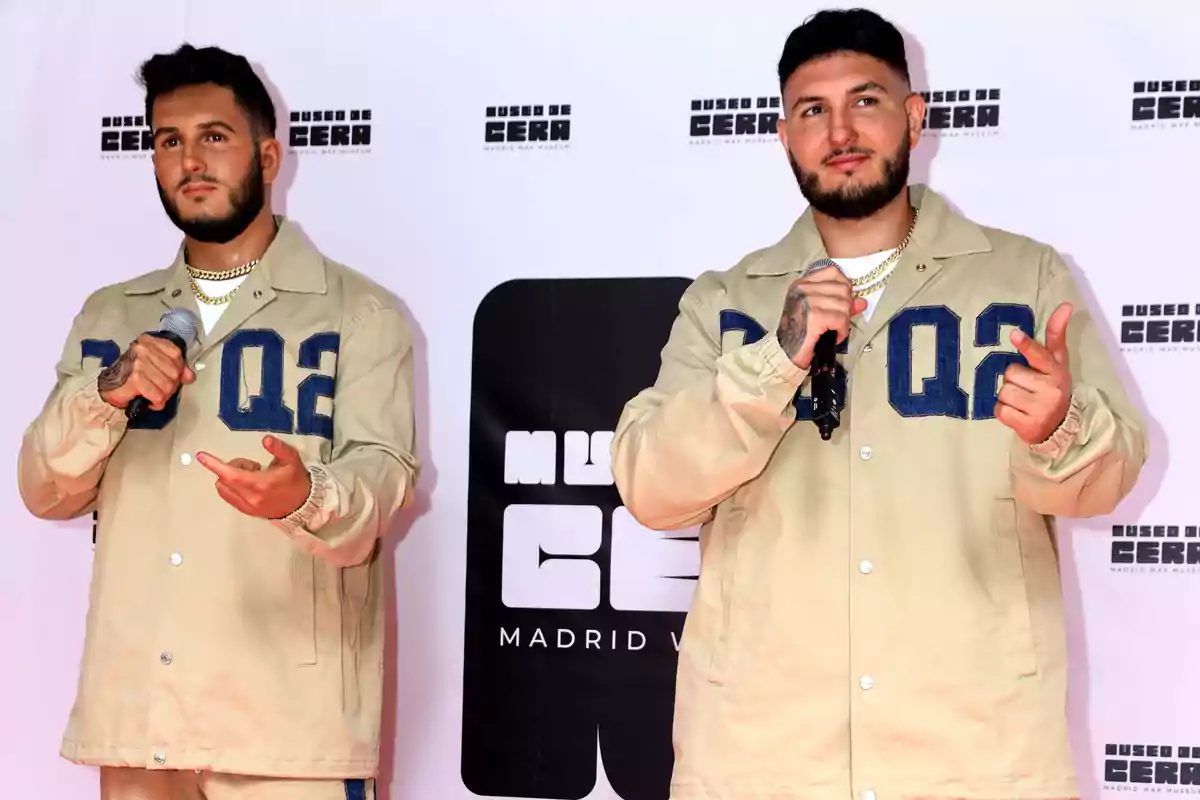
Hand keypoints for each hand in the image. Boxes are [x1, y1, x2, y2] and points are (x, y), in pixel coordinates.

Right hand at [98, 333, 195, 409]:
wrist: (109, 388)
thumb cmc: (132, 376)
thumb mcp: (155, 366)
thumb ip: (175, 368)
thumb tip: (190, 376)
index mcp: (149, 342)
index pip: (176, 354)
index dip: (178, 369)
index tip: (169, 375)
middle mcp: (143, 349)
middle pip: (174, 372)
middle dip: (170, 385)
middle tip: (158, 388)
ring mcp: (138, 364)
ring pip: (168, 386)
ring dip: (163, 396)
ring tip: (153, 394)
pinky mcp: (135, 379)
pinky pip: (158, 396)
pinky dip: (156, 402)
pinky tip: (148, 400)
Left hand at [195, 435, 311, 519]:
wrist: (303, 505)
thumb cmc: (296, 480)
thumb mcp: (291, 460)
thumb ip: (279, 448)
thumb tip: (265, 439)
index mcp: (260, 483)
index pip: (230, 474)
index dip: (214, 465)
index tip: (201, 456)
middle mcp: (250, 497)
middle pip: (225, 479)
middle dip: (232, 467)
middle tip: (254, 466)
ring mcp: (247, 506)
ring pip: (224, 488)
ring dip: (231, 479)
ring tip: (252, 477)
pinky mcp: (247, 511)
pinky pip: (229, 497)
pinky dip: (232, 487)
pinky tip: (249, 486)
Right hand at [776, 264, 868, 369]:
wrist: (785, 353)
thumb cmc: (798, 333)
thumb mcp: (818, 311)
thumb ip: (839, 303)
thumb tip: (861, 301)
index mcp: (801, 285)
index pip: (832, 272)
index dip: (844, 286)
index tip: (842, 300)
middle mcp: (803, 290)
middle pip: (842, 290)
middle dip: (846, 308)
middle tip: (837, 321)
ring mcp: (808, 302)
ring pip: (844, 305)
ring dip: (844, 321)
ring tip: (834, 330)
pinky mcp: (814, 317)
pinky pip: (841, 319)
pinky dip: (842, 330)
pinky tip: (835, 336)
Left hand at [996, 302, 1073, 443]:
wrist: (1060, 426)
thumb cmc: (1052, 386)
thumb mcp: (1057, 362)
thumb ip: (1056, 335)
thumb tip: (1065, 305)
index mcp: (1056, 371)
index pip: (1040, 356)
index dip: (1026, 345)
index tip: (1015, 334)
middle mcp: (1050, 389)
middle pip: (1011, 373)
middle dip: (1013, 379)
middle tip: (1025, 386)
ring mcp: (1039, 409)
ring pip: (1004, 392)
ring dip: (1007, 396)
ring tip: (1022, 401)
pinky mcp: (1027, 426)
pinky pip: (1000, 410)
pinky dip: (1003, 411)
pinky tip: (1017, 412)